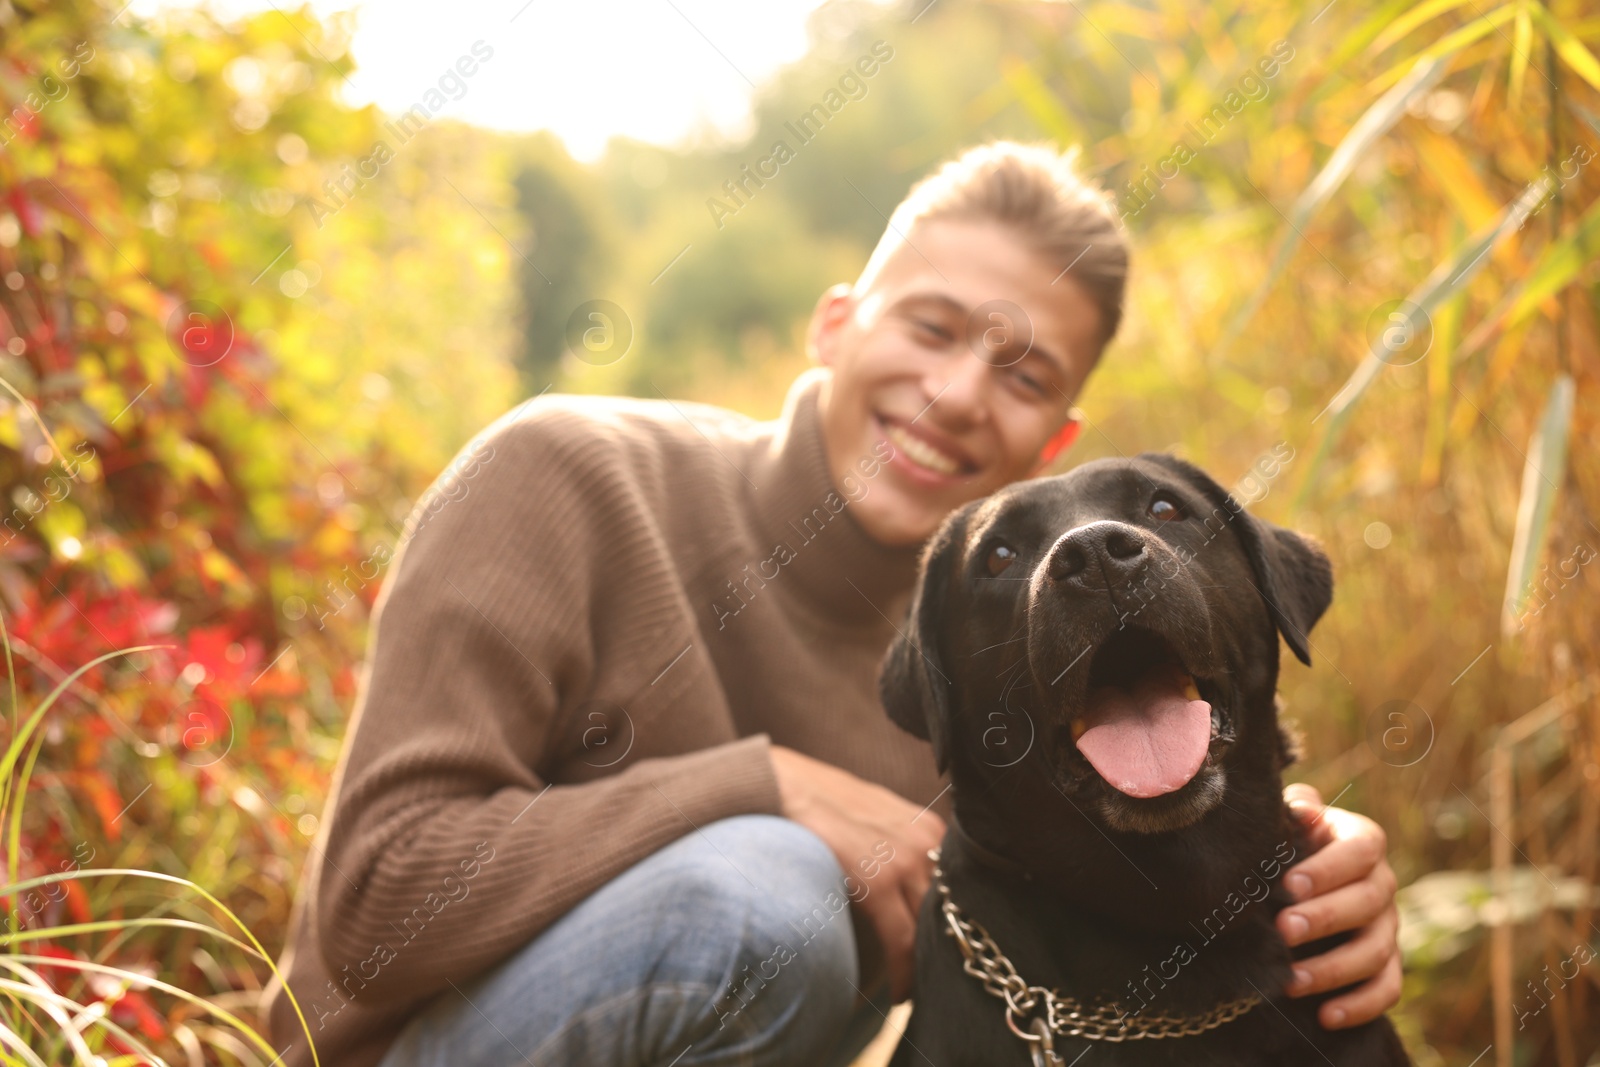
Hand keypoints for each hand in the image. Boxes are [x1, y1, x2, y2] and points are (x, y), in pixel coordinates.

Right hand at [769, 745, 945, 1000]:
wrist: (782, 783)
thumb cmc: (820, 806)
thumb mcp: (872, 820)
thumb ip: (896, 849)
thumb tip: (906, 893)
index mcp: (929, 830)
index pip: (951, 896)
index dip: (943, 932)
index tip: (936, 959)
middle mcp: (928, 841)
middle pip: (945, 915)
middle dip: (937, 952)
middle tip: (927, 986)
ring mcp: (908, 858)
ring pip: (928, 931)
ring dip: (920, 967)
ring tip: (909, 992)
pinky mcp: (881, 879)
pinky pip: (903, 940)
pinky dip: (902, 973)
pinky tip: (897, 994)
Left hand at [1278, 782, 1401, 1028]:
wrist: (1299, 877)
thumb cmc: (1291, 843)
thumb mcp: (1292, 822)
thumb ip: (1298, 810)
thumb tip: (1304, 808)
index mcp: (1363, 842)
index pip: (1361, 850)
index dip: (1329, 868)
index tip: (1289, 885)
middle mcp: (1382, 884)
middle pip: (1367, 903)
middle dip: (1325, 919)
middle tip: (1284, 930)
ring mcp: (1388, 927)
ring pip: (1376, 951)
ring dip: (1334, 969)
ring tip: (1291, 980)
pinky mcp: (1387, 965)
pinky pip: (1387, 989)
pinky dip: (1360, 1005)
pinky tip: (1326, 1016)